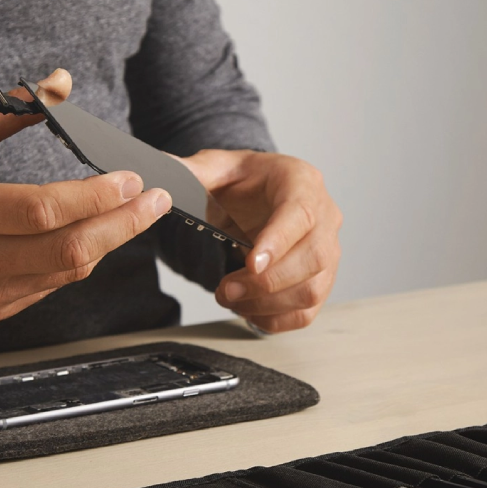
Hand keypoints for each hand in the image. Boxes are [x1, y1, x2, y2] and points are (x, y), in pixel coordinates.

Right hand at [0, 69, 172, 321]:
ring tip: (139, 212)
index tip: (132, 178)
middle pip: (70, 251)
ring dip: (111, 241)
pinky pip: (53, 285)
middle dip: (125, 224)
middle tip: (158, 200)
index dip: (96, 198)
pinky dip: (81, 258)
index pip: (44, 211)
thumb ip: (10, 110)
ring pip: (69, 272)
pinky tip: (98, 233)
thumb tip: (62, 81)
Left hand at [175, 150, 341, 332]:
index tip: (250, 264)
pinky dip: (274, 319)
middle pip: (313, 258)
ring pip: (312, 290)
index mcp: (302, 182)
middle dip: (265, 283)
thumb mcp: (216, 167)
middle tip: (225, 289)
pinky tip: (247, 309)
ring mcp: (328, 252)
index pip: (300, 214)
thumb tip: (158, 178)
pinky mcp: (321, 281)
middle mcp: (325, 217)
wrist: (261, 194)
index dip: (278, 242)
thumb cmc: (245, 181)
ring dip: (267, 304)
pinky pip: (306, 312)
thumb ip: (190, 172)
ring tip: (229, 298)